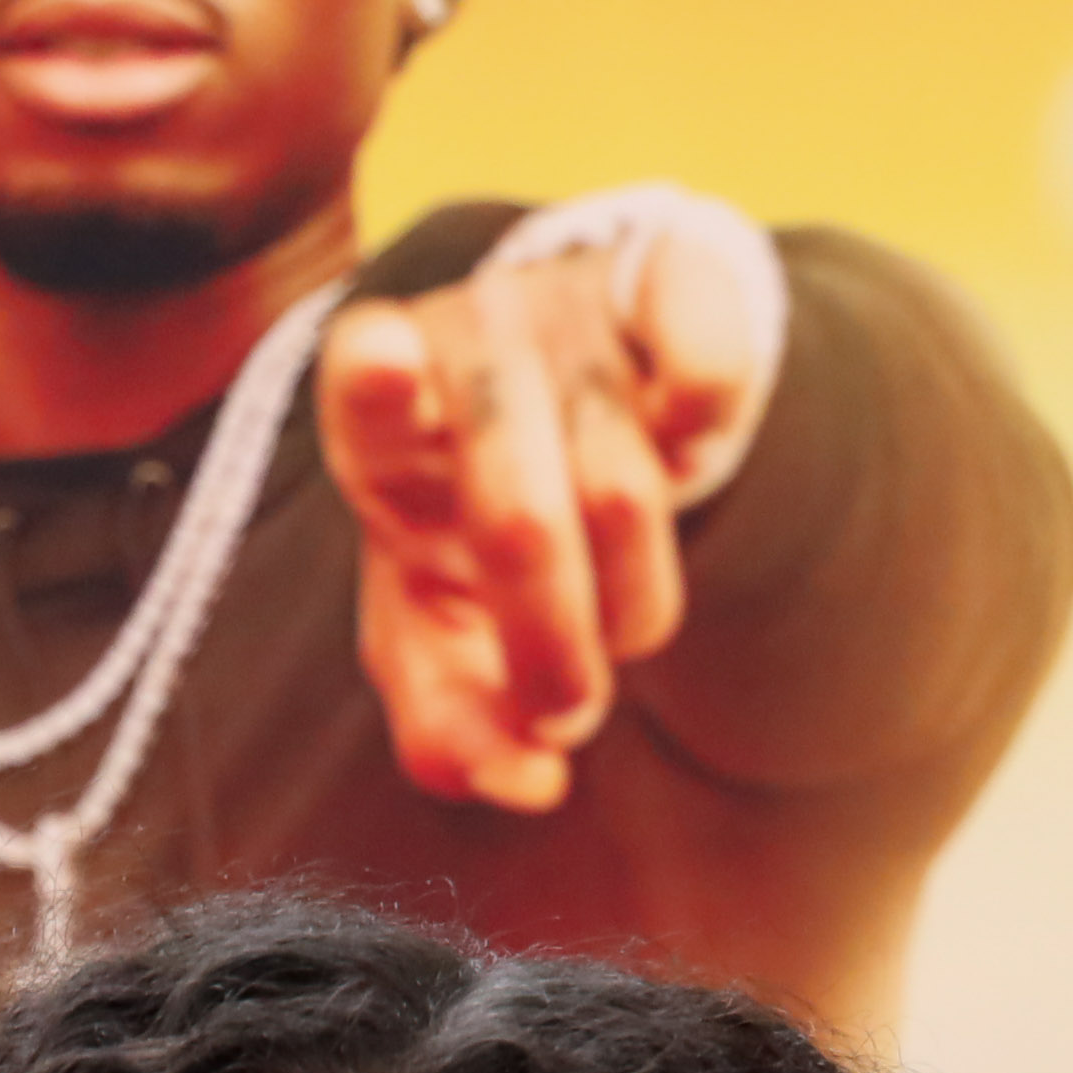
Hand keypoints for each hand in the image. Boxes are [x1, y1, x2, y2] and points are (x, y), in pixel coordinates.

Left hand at [318, 197, 782, 811]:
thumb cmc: (474, 520)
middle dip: (549, 649)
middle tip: (566, 717)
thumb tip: (531, 787)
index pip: (363, 393)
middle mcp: (468, 348)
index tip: (385, 364)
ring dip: (632, 604)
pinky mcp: (669, 285)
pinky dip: (706, 429)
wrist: (587, 383)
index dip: (375, 386)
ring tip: (622, 629)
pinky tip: (688, 453)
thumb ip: (448, 719)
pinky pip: (708, 374)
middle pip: (518, 519)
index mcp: (380, 425)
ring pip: (623, 493)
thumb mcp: (432, 617)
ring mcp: (570, 311)